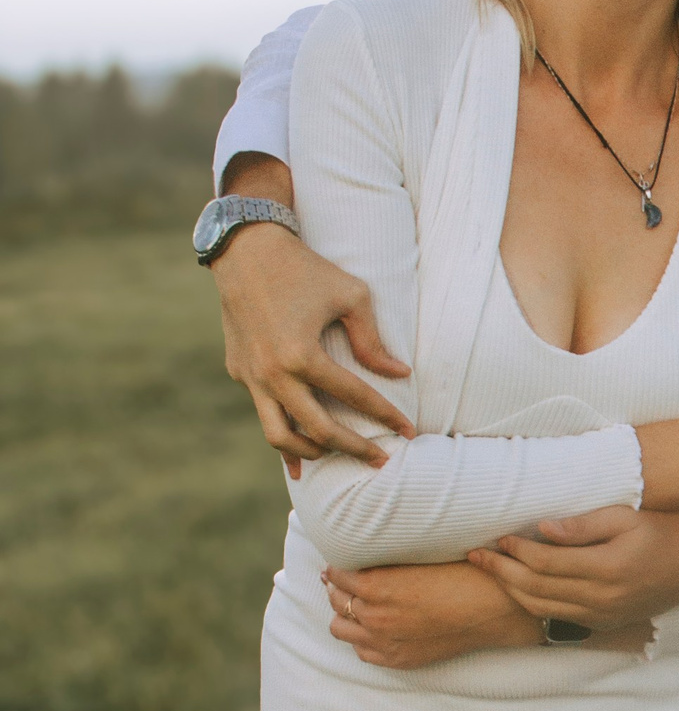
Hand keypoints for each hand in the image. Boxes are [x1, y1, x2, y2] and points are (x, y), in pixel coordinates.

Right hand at [216, 217, 412, 470]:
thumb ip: (372, 340)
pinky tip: (299, 458)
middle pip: (319, 430)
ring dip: (313, 451)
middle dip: (354, 449)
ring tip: (339, 454)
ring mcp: (251, 377)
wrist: (245, 250)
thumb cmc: (306, 269)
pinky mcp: (239, 372)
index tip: (408, 431)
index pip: (354, 396)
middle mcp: (273, 374)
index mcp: (302, 355)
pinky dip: (283, 437)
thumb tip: (398, 374)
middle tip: (381, 460)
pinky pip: (264, 414)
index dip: (385, 416)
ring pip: (280, 436)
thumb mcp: (350, 296)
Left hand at [322, 560, 538, 668]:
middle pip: (335, 599)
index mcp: (377, 586)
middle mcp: (374, 616)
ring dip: (345, 612)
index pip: (337, 574)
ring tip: (358, 603)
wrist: (492, 608)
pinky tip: (373, 626)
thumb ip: (386, 560)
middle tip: (348, 579)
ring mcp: (384, 641)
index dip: (338, 565)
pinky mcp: (397, 659)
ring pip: (340, 627)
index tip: (342, 560)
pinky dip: (361, 637)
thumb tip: (363, 555)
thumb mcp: (418, 558)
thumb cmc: (462, 575)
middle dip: (338, 586)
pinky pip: (361, 651)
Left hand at [470, 508, 678, 629]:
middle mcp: (601, 598)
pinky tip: (519, 588)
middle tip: (476, 555)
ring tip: (490, 571)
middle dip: (501, 572)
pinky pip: (559, 617)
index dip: (516, 550)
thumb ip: (582, 525)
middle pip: (536, 589)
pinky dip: (533, 604)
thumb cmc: (662, 532)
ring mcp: (602, 615)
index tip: (499, 536)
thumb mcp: (625, 518)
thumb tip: (541, 529)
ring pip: (542, 608)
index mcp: (606, 568)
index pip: (545, 563)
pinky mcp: (604, 623)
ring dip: (511, 590)